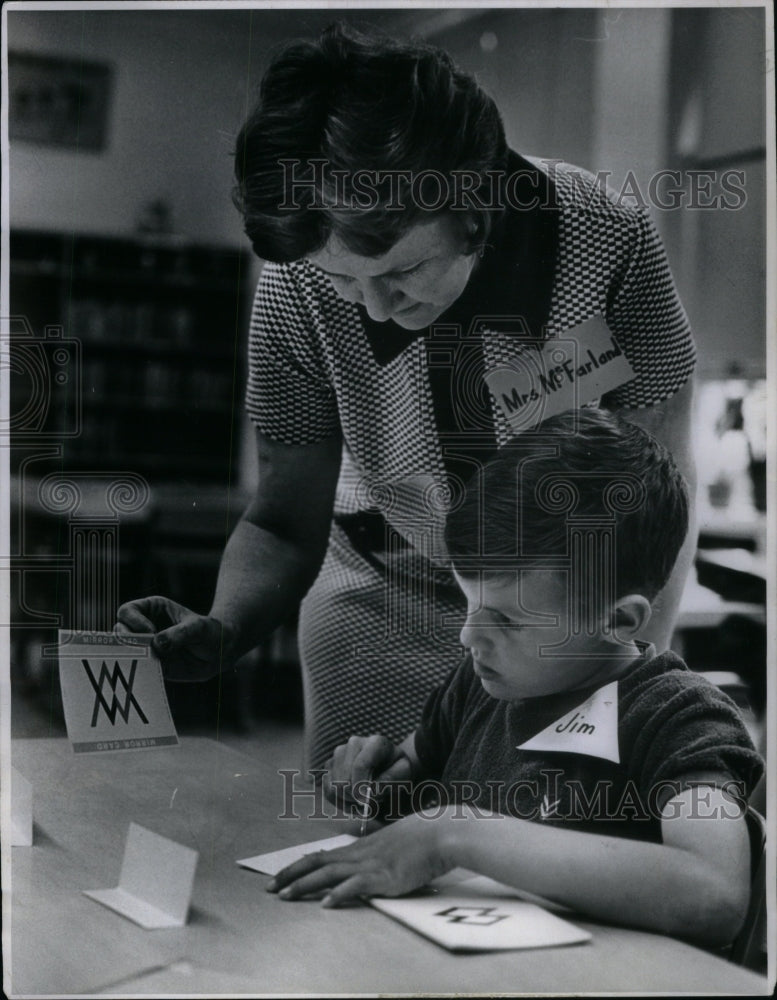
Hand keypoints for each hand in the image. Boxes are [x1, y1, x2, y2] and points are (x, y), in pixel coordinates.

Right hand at [115, 595, 235, 681]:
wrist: (218, 652)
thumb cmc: (209, 632)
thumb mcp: (198, 629)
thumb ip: (179, 634)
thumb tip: (156, 645)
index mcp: (152, 609)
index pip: (127, 611)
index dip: (133, 621)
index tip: (150, 632)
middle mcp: (143, 627)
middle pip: (119, 632)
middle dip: (128, 641)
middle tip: (146, 650)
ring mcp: (145, 647)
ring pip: (123, 652)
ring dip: (131, 658)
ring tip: (148, 662)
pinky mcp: (150, 664)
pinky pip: (136, 669)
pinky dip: (138, 672)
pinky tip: (149, 674)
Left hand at [268, 812, 451, 906]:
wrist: (442, 832)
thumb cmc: (422, 838)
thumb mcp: (393, 844)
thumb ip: (377, 853)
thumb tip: (366, 865)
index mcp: (361, 847)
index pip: (321, 855)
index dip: (298, 866)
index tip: (280, 877)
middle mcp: (360, 854)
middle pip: (318, 863)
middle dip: (291, 876)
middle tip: (269, 889)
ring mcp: (372, 864)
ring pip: (329, 874)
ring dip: (305, 886)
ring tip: (286, 896)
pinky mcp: (386, 876)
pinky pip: (357, 886)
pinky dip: (340, 895)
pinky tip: (327, 904)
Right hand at [323, 734, 413, 810]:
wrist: (387, 764)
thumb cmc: (397, 768)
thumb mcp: (403, 772)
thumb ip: (390, 780)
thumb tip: (370, 792)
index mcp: (375, 742)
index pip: (360, 766)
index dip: (360, 788)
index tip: (366, 802)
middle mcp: (354, 743)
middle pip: (344, 779)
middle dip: (356, 797)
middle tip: (370, 804)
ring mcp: (339, 752)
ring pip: (334, 787)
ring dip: (349, 802)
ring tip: (364, 801)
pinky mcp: (330, 764)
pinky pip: (327, 791)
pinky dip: (340, 802)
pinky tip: (353, 800)